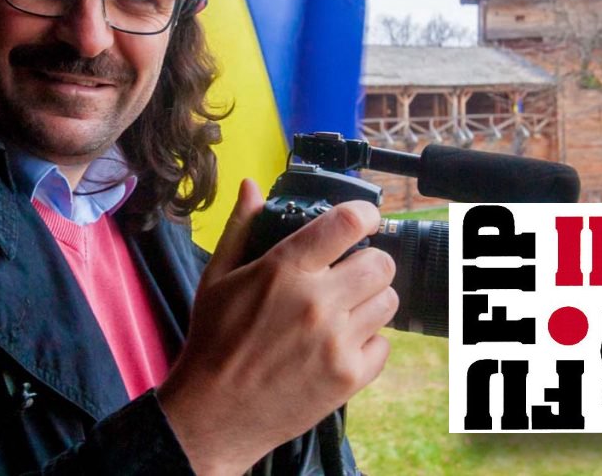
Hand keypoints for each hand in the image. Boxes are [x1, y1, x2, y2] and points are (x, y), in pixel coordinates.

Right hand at [158, 179, 398, 474]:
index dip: (366, 214)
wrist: (213, 414)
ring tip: (345, 309)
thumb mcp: (217, 277)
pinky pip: (385, 344)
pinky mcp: (348, 376)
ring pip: (388, 301)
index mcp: (284, 270)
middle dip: (369, 261)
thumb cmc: (213, 341)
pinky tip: (341, 343)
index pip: (347, 223)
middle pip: (381, 262)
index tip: (366, 218)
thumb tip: (252, 186)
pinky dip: (369, 341)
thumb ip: (242, 227)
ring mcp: (336, 341)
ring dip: (371, 300)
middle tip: (350, 272)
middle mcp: (316, 302)